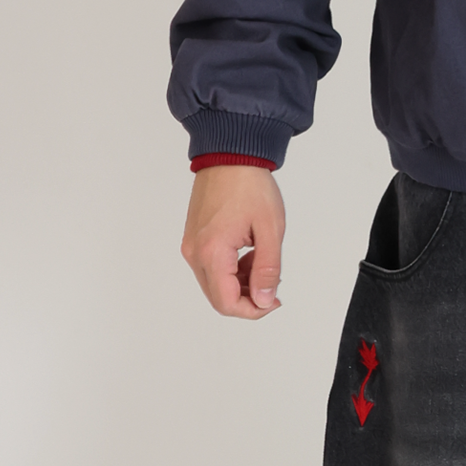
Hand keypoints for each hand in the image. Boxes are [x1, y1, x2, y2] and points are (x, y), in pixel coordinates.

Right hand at [181, 165, 285, 317]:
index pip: (226, 303)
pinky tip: (249, 253)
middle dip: (247, 298)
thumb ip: (267, 270)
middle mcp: (195, 252)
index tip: (273, 301)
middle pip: (218, 297)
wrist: (230, 155)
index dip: (253, 311)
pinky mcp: (194, 239)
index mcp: (212, 252)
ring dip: (240, 283)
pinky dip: (231, 269)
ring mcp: (191, 245)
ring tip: (261, 260)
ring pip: (214, 284)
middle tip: (271, 284)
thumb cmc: (249, 185)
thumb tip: (264, 300)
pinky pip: (210, 267)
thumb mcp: (270, 230)